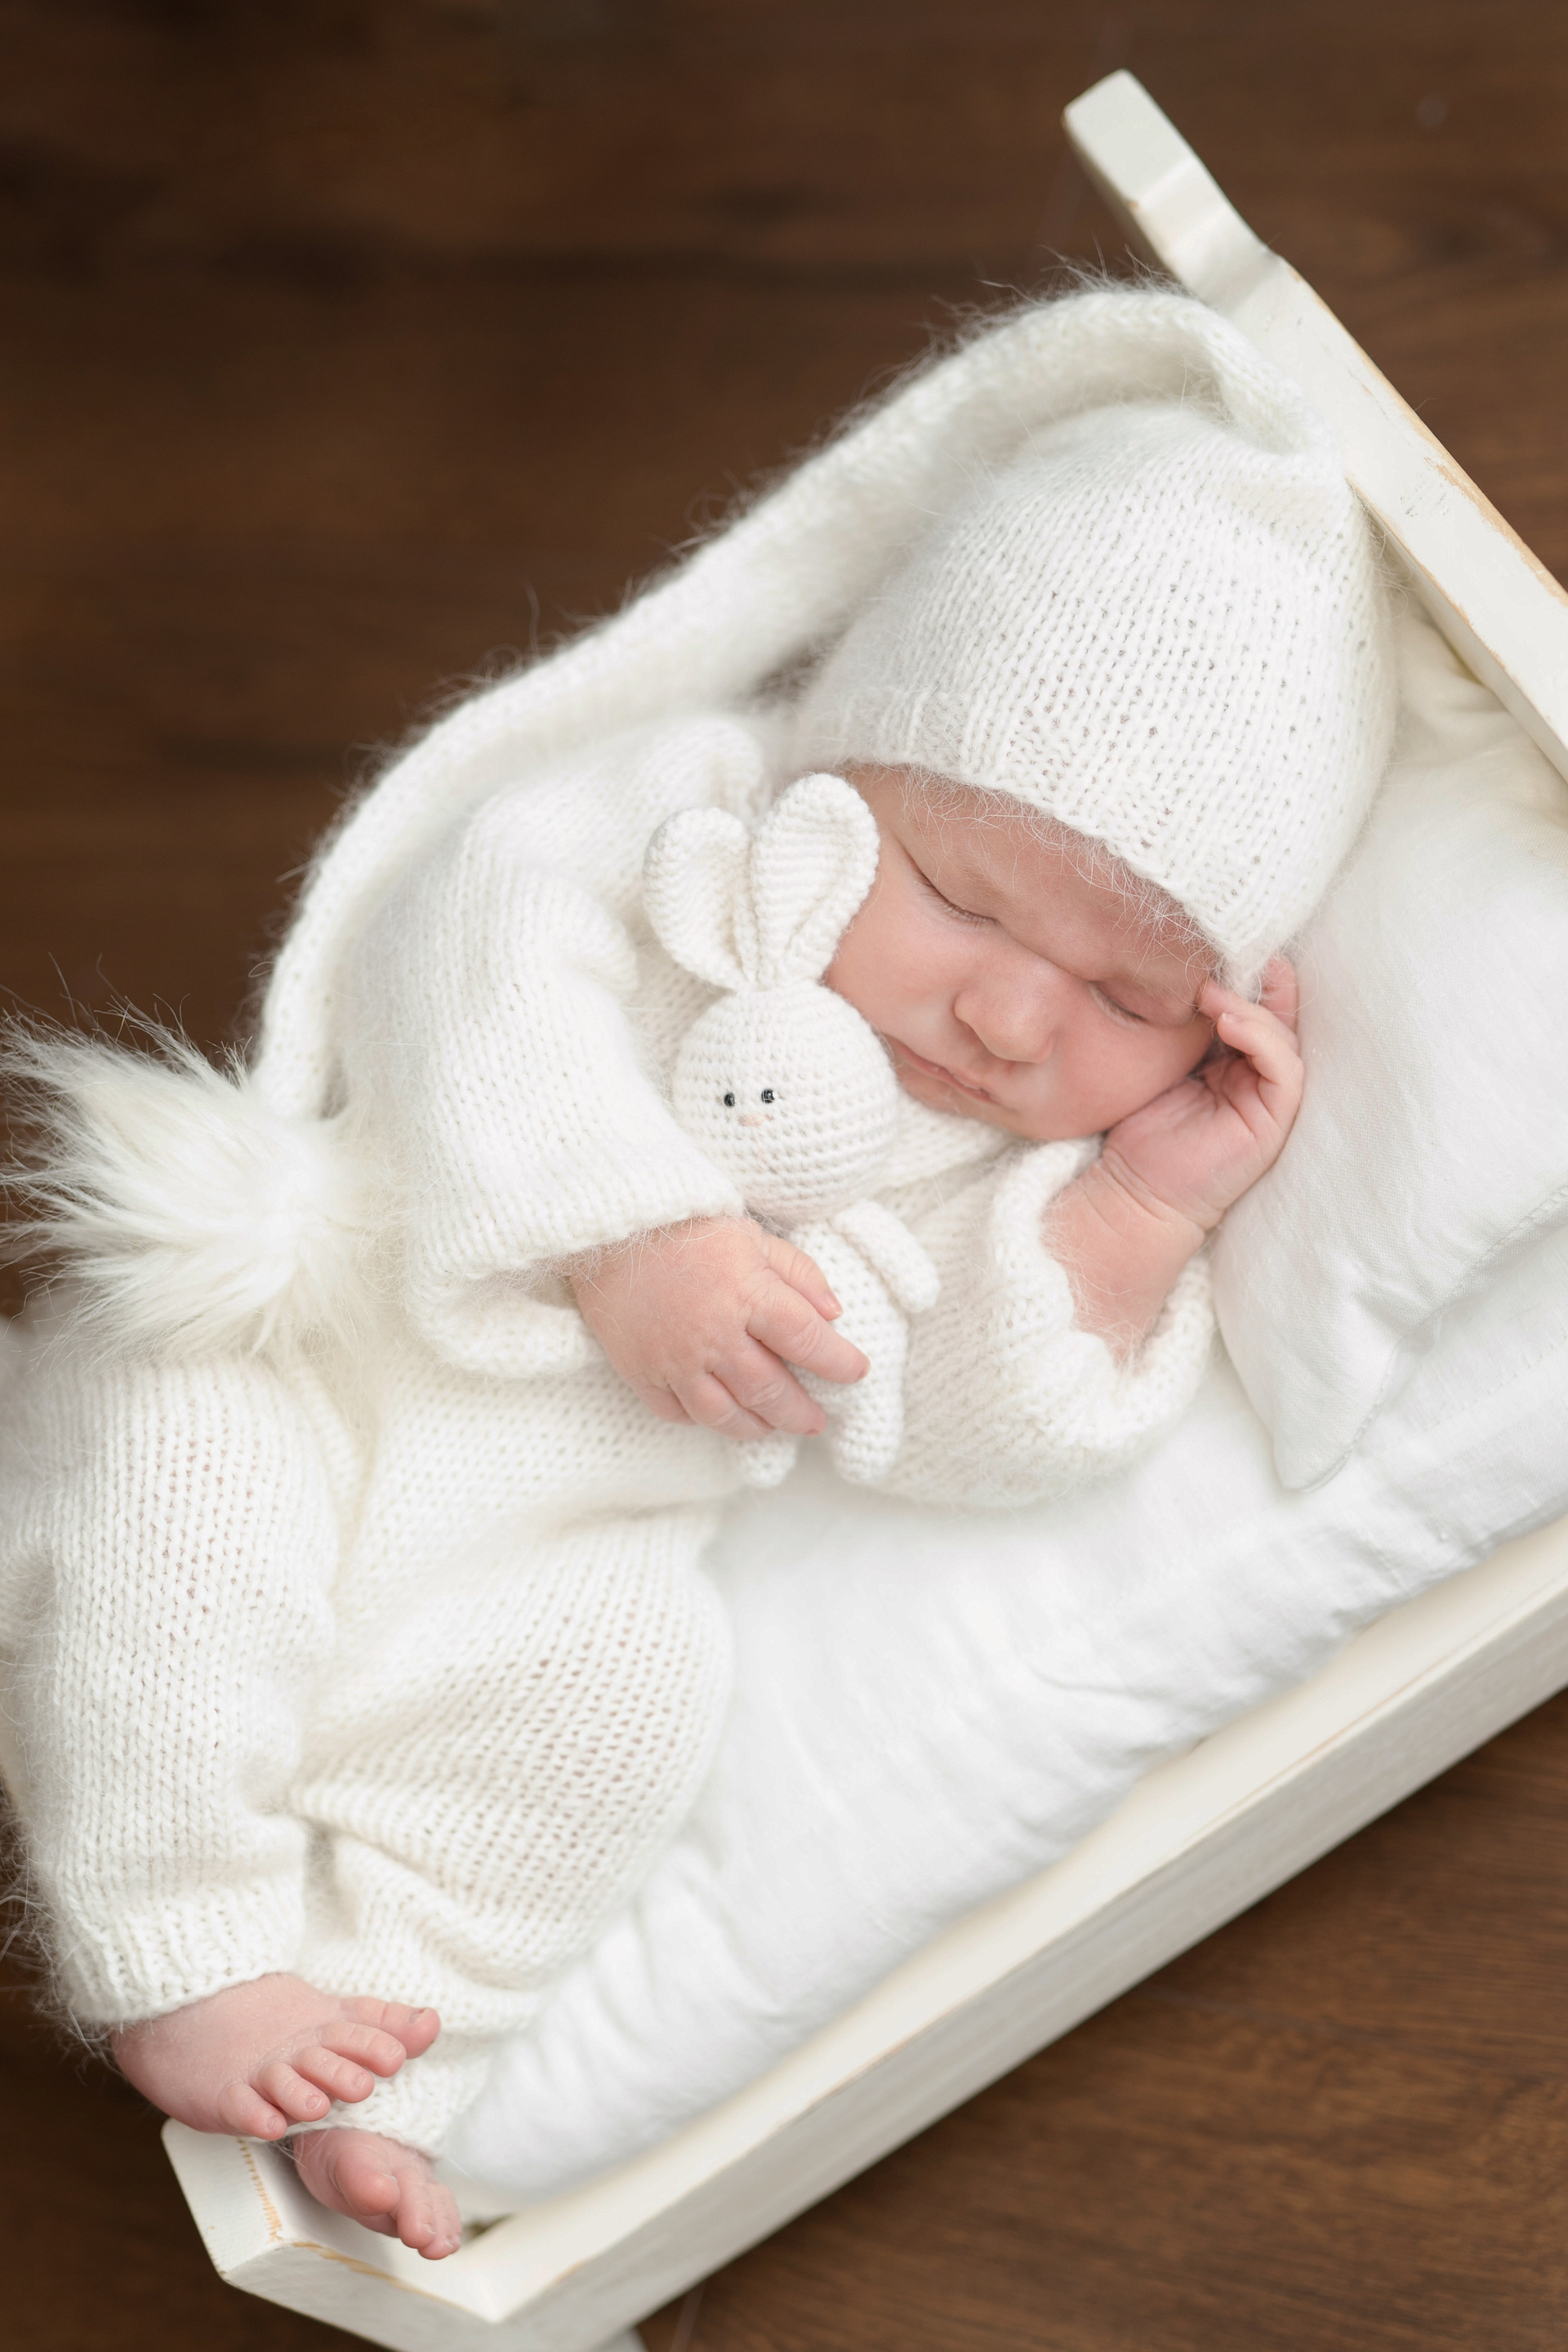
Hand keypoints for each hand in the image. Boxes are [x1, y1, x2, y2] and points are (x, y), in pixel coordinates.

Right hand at [112, 1972, 439, 2139]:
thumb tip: (434, 2022)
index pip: (351, 2033)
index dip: (372, 2044)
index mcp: (322, 2030)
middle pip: (319, 2058)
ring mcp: (257, 2071)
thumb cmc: (281, 2025)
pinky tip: (267, 2123)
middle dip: (340, 2072)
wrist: (196, 2009)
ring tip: (316, 2106)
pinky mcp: (222, 2092)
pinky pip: (237, 2104)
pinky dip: (252, 2113)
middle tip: (362, 2086)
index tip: (396, 2056)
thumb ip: (384, 2026)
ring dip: (298, 2094)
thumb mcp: (334, 2020)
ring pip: (280, 2083)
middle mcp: (294, 2050)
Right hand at [569, 1216, 867, 1438]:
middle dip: (802, 1412)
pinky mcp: (641, 1372)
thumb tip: (835, 1314)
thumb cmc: (688, 1228)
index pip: (808, 1340)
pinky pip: (678, 1413)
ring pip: (725, 1414)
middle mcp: (714, 1334)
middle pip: (770, 1390)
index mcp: (748, 1294)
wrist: (609, 1230)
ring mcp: (675, 1359)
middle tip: (818, 1421)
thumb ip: (798, 1273)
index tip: (856, 1371)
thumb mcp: (753, 1236)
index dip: (839, 1362)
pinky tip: (720, 1414)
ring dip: (757, 1426)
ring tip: (773, 1427)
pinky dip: (703, 1420)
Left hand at [1099, 958, 1303, 1235]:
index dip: (1247, 976)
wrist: (1133, 1190)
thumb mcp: (1159, 1061)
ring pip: (1283, 1039)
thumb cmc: (1139, 1127)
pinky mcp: (1273, 1122)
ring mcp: (1269, 1100)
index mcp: (1234, 1061)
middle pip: (1277, 1017)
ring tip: (1211, 993)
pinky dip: (1263, 1041)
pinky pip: (1284, 1072)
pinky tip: (1229, 1023)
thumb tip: (1179, 973)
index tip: (1219, 947)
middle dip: (1256, 982)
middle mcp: (1257, 1077)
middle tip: (1222, 957)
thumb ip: (1180, 1025)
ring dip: (1253, 1008)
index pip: (1256, 1008)